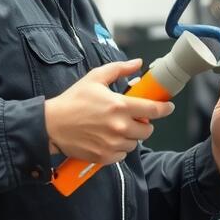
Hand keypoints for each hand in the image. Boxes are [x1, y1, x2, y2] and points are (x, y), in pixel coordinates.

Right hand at [45, 59, 174, 163]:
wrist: (51, 125)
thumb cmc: (73, 100)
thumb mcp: (95, 78)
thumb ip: (119, 69)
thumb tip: (138, 63)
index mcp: (119, 106)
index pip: (152, 109)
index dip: (164, 108)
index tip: (168, 107)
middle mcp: (119, 126)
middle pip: (147, 130)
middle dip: (144, 123)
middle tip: (133, 118)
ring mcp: (112, 144)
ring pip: (135, 143)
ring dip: (131, 136)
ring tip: (117, 128)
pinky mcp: (104, 157)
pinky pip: (122, 155)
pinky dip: (119, 148)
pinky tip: (108, 139)